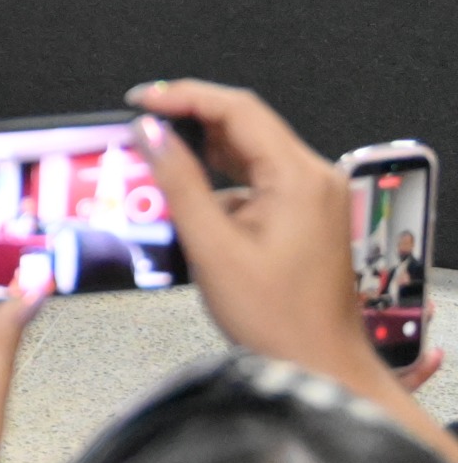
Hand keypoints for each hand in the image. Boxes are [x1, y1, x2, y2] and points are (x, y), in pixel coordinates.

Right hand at [130, 79, 457, 462]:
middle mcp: (313, 178)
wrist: (322, 366)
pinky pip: (256, 179)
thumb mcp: (213, 248)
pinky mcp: (306, 213)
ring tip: (154, 160)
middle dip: (189, 120)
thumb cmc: (277, 319)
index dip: (183, 96)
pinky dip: (219, 180)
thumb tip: (150, 132)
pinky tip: (187, 201)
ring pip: (248, 151)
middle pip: (244, 124)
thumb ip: (179, 182)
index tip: (141, 100)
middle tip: (139, 124)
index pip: (237, 109)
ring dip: (202, 151)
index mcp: (299, 178)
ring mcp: (313, 195)